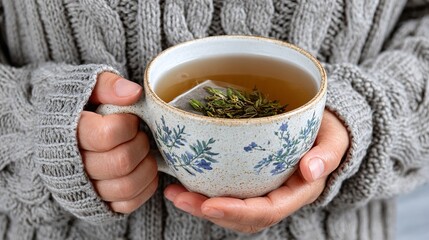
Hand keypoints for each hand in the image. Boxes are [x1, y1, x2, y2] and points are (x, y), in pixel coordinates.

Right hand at [78, 72, 158, 213]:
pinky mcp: (100, 202)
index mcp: (67, 134)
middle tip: (138, 134)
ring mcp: (86, 188)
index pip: (107, 135)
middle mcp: (73, 166)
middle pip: (121, 162)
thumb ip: (107, 85)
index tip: (129, 119)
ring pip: (126, 186)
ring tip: (142, 150)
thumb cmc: (80, 107)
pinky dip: (145, 187)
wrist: (62, 133)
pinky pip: (128, 204)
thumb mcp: (87, 86)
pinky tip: (144, 168)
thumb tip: (133, 94)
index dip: (127, 125)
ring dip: (146, 166)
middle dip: (140, 144)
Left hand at [164, 110, 348, 232]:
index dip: (237, 212)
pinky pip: (228, 195)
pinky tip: (184, 182)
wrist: (322, 131)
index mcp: (297, 192)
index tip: (209, 205)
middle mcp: (277, 198)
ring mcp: (262, 192)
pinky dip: (205, 193)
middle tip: (179, 196)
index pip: (266, 210)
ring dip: (200, 205)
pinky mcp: (251, 182)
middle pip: (242, 217)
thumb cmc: (328, 133)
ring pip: (230, 210)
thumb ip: (328, 154)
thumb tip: (311, 170)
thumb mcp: (334, 139)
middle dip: (208, 211)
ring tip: (174, 192)